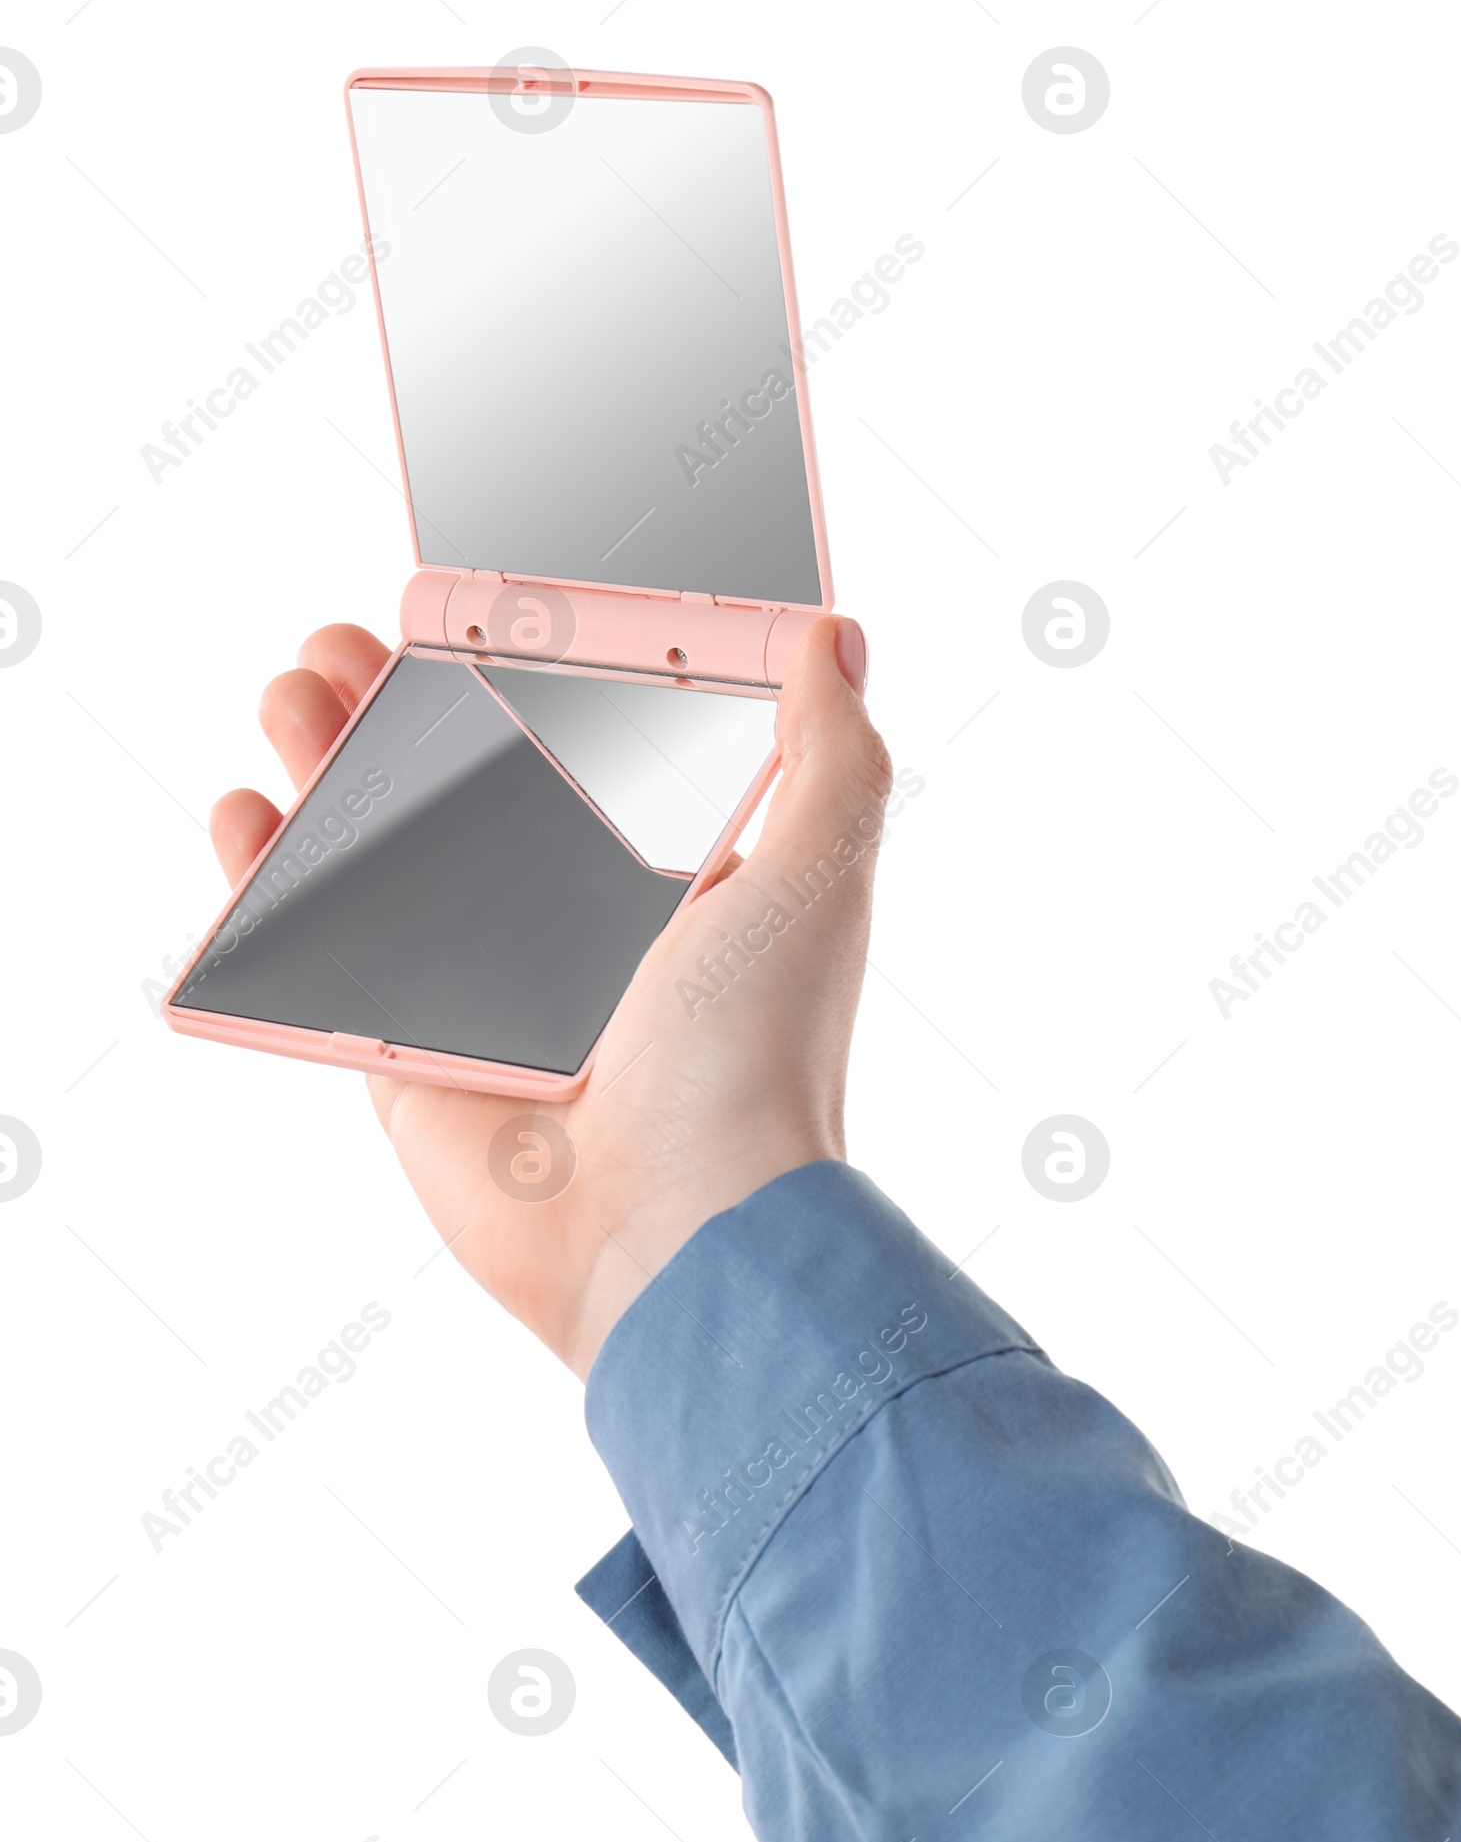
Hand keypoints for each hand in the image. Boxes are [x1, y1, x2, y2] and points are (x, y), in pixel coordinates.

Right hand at [210, 616, 889, 1378]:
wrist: (675, 1227)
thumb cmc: (755, 1053)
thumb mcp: (814, 878)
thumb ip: (830, 755)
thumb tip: (834, 635)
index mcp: (666, 880)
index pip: (578, 749)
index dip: (514, 677)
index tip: (459, 614)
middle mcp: (574, 928)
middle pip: (459, 788)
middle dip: (393, 704)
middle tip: (343, 645)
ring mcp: (486, 992)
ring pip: (381, 856)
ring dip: (325, 767)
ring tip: (291, 699)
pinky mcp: (410, 1058)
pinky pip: (322, 959)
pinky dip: (269, 885)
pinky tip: (245, 817)